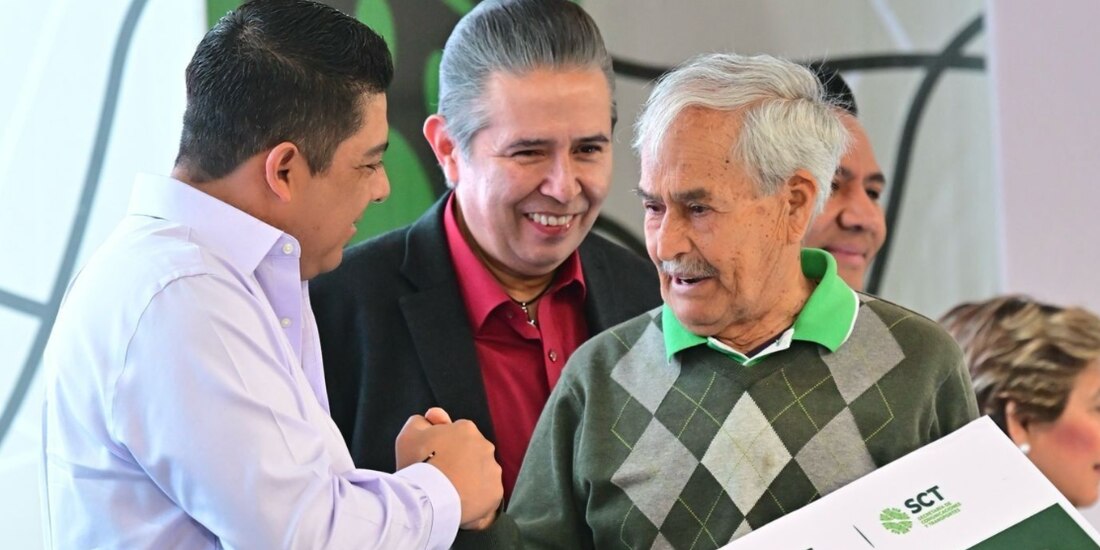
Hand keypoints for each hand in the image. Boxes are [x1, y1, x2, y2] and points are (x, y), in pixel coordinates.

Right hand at [395, 408, 502, 529]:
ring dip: (469, 479)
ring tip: (450, 492)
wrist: (427, 499)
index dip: (444, 446)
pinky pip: (487, 494)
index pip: (458, 433)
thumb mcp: (409, 434)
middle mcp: (485, 446)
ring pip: (481, 473)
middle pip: (472, 452)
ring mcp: (493, 470)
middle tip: (442, 475)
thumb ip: (421, 421)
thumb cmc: (417, 465)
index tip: (435, 458)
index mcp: (466, 429)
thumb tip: (432, 417)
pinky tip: (460, 503)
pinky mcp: (496, 492)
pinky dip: (476, 498)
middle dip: (459, 461)